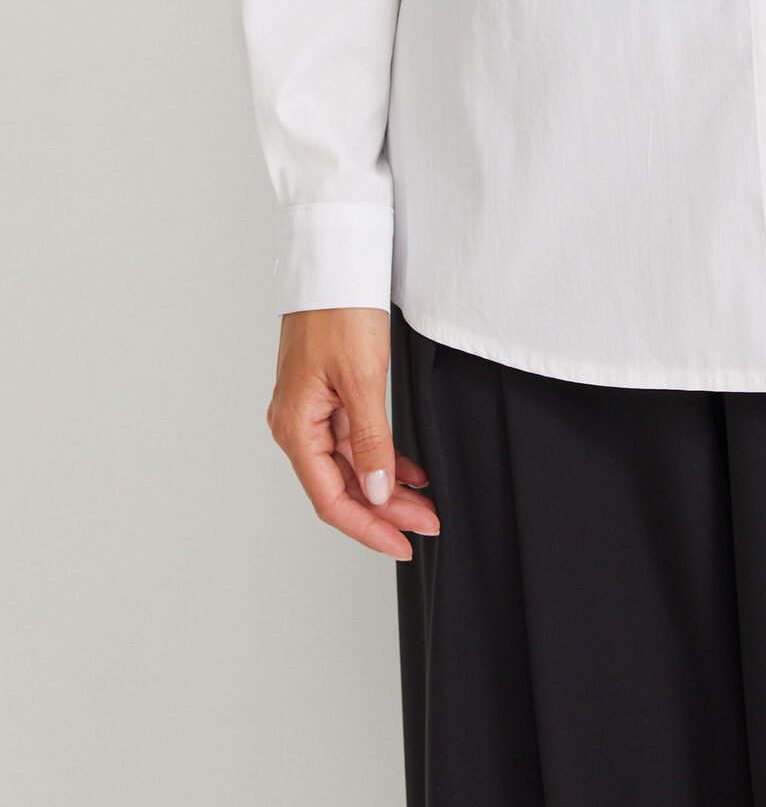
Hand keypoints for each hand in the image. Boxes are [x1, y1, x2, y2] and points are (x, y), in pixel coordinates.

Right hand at [267, 308, 439, 558]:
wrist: (335, 263)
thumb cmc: (339, 312)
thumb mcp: (362, 379)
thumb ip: (371, 440)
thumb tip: (376, 492)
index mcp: (295, 428)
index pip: (331, 499)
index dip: (367, 527)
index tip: (401, 544)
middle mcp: (298, 426)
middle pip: (343, 487)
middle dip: (386, 510)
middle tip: (428, 524)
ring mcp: (313, 412)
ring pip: (353, 466)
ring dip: (388, 487)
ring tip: (426, 503)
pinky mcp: (329, 397)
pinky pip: (356, 440)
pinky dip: (384, 457)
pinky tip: (412, 472)